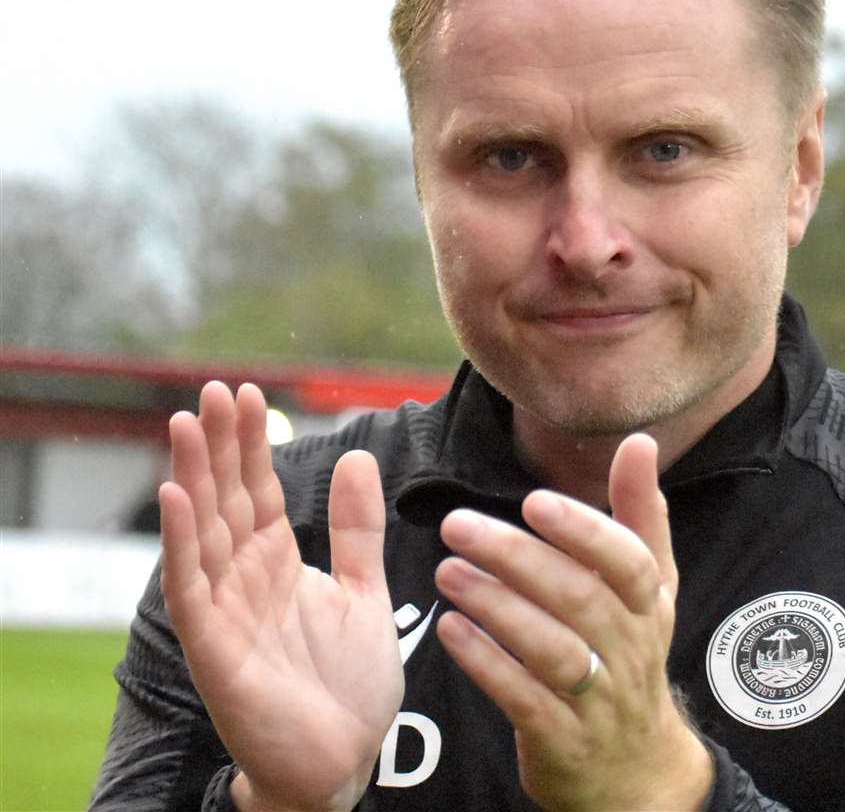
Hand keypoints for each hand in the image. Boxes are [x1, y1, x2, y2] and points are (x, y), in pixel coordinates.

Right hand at [159, 382, 402, 811]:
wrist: (346, 757)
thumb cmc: (349, 682)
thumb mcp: (363, 588)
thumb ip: (355, 527)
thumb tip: (354, 454)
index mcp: (278, 563)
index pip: (258, 490)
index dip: (250, 444)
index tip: (245, 393)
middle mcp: (245, 580)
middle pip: (225, 500)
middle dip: (218, 446)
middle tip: (212, 390)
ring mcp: (226, 612)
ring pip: (203, 532)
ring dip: (192, 477)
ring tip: (185, 423)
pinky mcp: (215, 648)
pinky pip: (191, 587)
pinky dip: (182, 541)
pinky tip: (176, 496)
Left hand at [434, 433, 712, 811]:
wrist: (634, 769)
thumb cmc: (631, 654)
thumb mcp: (650, 586)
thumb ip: (639, 512)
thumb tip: (639, 441)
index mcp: (650, 605)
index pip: (628, 563)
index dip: (584, 532)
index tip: (535, 502)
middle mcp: (630, 649)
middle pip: (579, 600)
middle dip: (517, 558)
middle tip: (457, 525)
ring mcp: (598, 699)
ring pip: (551, 650)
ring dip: (496, 608)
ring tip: (446, 571)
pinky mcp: (562, 740)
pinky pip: (525, 701)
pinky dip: (487, 664)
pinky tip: (450, 631)